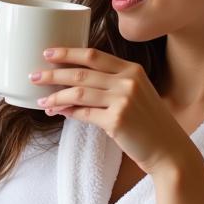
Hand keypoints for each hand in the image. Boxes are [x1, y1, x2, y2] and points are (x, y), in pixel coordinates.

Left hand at [30, 47, 197, 175]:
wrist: (169, 150)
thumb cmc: (150, 125)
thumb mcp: (136, 96)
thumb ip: (111, 86)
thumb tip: (71, 88)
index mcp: (132, 70)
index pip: (94, 55)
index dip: (68, 52)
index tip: (49, 53)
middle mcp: (128, 81)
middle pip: (81, 72)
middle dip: (54, 73)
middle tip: (34, 75)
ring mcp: (123, 100)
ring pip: (78, 93)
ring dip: (56, 96)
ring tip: (42, 100)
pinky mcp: (116, 121)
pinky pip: (83, 114)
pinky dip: (67, 113)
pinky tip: (57, 112)